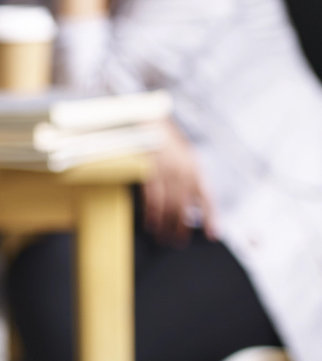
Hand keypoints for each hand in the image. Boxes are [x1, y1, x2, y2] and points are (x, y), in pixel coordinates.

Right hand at [143, 118, 214, 243]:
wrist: (146, 118)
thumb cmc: (163, 138)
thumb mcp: (182, 154)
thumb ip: (188, 175)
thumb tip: (190, 200)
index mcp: (195, 169)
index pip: (206, 198)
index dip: (211, 218)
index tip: (213, 235)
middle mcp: (184, 172)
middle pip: (185, 208)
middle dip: (181, 228)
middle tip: (176, 242)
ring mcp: (166, 172)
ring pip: (169, 207)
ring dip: (165, 225)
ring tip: (162, 237)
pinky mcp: (149, 171)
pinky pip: (152, 199)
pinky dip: (151, 214)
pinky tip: (150, 222)